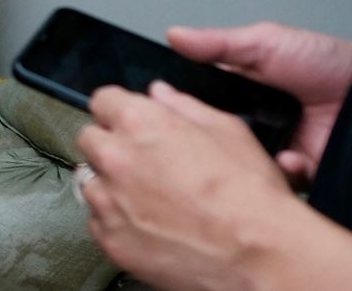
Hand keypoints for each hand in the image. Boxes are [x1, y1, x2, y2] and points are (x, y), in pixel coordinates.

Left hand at [78, 81, 299, 290]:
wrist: (261, 256)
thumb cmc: (250, 195)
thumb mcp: (229, 132)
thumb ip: (184, 107)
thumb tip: (160, 94)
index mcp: (139, 122)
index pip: (102, 101)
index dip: (121, 112)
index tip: (132, 124)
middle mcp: (115, 158)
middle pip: (90, 140)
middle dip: (113, 146)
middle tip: (145, 164)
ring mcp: (109, 202)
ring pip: (91, 182)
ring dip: (112, 186)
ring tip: (151, 199)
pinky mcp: (111, 240)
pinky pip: (98, 222)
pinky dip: (117, 222)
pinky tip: (150, 226)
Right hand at [168, 21, 351, 185]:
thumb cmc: (328, 62)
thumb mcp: (267, 43)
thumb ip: (219, 44)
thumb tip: (175, 35)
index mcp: (244, 96)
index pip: (204, 107)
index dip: (188, 110)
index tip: (169, 110)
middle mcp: (259, 126)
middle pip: (221, 140)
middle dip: (212, 140)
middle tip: (204, 135)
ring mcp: (281, 152)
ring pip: (248, 166)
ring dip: (247, 160)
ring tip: (250, 148)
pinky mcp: (305, 175)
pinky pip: (284, 183)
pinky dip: (284, 173)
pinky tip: (289, 158)